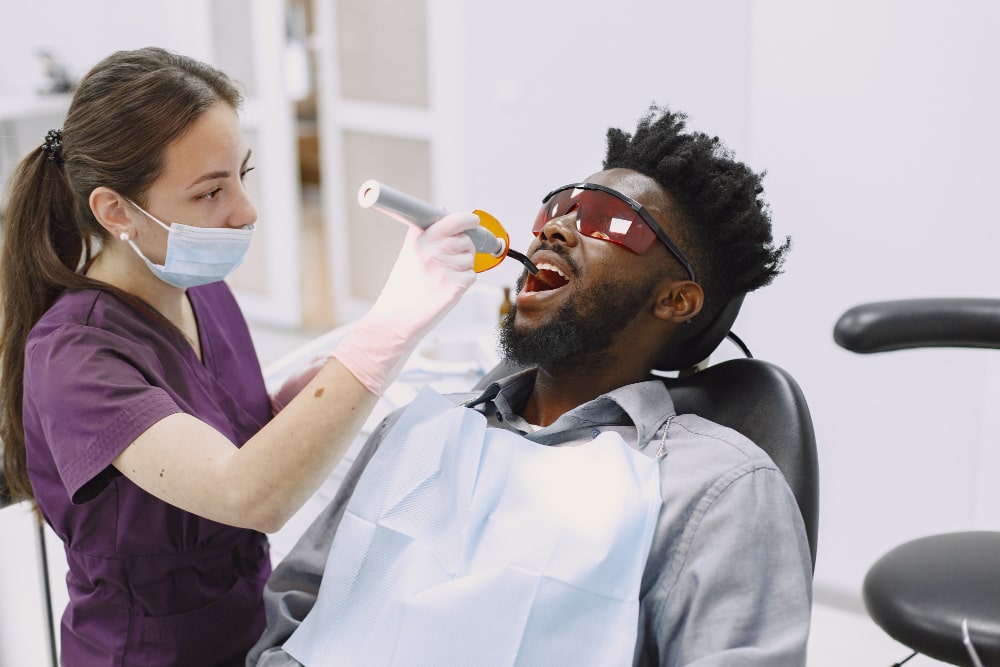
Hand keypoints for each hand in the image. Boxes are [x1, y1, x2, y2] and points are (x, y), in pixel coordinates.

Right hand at [330, 212, 478, 393]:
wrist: (396, 318)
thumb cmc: (402, 289)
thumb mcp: (408, 255)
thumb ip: (425, 236)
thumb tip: (444, 214)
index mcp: (421, 240)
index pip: (454, 220)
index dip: (468, 220)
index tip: (473, 221)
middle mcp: (433, 251)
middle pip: (467, 241)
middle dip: (464, 250)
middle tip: (448, 263)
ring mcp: (445, 268)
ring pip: (471, 260)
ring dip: (462, 269)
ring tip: (441, 279)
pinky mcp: (455, 286)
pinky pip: (471, 277)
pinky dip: (463, 284)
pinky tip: (445, 289)